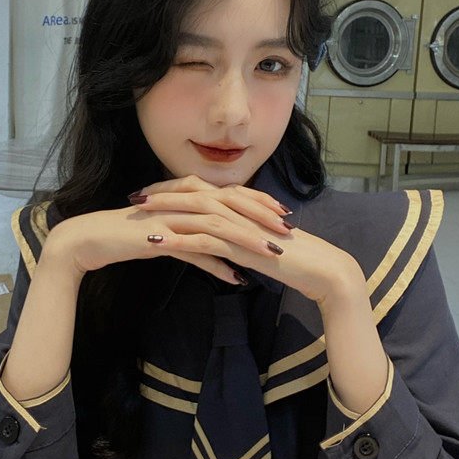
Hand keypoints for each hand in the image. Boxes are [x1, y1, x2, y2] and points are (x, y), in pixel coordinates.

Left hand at [120, 175, 360, 303]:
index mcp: (244, 207)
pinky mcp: (243, 246)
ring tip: (138, 214)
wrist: (323, 270)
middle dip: (163, 193)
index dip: (176, 188)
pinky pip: (205, 239)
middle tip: (135, 195)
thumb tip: (226, 241)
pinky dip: (178, 239)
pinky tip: (156, 242)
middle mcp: (240, 210)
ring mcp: (241, 226)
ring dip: (165, 212)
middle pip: (195, 193)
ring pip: (196, 212)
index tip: (151, 191)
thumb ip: (243, 237)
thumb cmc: (297, 261)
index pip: (204, 190)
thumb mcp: (262, 244)